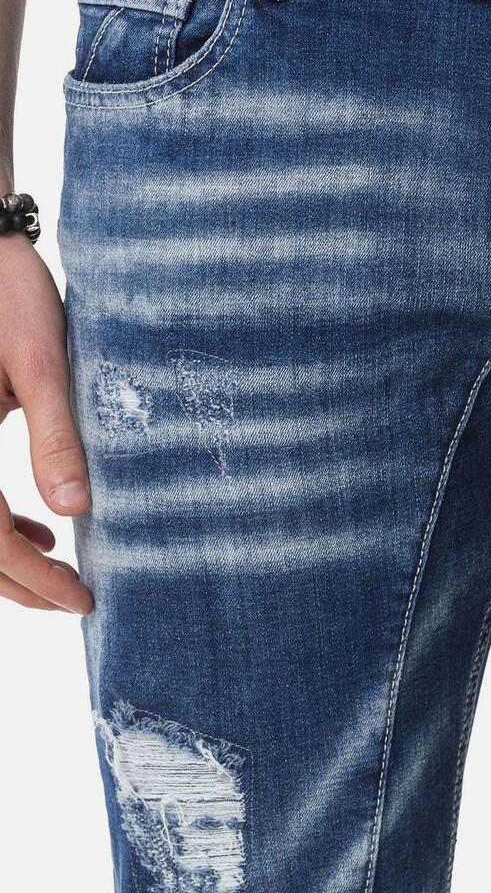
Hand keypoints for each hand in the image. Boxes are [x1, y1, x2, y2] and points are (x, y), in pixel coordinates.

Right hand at [0, 230, 93, 612]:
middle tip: (75, 599)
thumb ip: (55, 437)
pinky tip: (33, 528)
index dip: (32, 581)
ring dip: (0, 558)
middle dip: (17, 584)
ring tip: (57, 570)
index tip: (80, 599)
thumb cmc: (7, 293)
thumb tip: (74, 510)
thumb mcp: (41, 362)